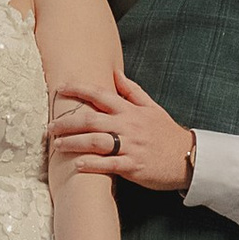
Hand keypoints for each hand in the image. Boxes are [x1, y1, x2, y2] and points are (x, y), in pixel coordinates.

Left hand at [50, 76, 194, 192]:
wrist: (188, 158)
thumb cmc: (166, 134)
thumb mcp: (152, 107)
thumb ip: (132, 91)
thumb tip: (114, 73)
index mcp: (131, 110)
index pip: (101, 94)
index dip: (78, 89)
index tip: (60, 89)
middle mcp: (128, 126)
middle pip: (91, 119)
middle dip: (67, 121)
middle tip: (50, 126)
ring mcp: (131, 146)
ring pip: (96, 141)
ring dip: (73, 142)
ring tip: (57, 145)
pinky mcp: (133, 166)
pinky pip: (109, 165)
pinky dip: (91, 164)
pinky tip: (76, 164)